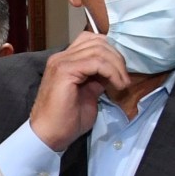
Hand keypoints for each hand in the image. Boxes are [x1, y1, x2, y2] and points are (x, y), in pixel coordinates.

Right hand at [25, 29, 130, 152]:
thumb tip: (112, 72)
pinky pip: (96, 62)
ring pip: (99, 49)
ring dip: (117, 66)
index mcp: (65, 61)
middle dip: (117, 58)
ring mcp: (61, 62)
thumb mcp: (89, 94)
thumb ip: (97, 79)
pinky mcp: (65, 71)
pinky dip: (112, 72)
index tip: (121, 72)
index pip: (92, 40)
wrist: (50, 135)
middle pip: (98, 42)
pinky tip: (117, 86)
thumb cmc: (67, 120)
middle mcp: (61, 57)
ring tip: (122, 84)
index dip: (111, 52)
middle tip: (124, 79)